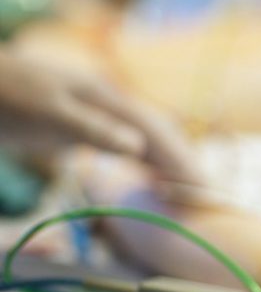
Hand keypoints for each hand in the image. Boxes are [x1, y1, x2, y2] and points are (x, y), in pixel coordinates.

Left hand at [0, 51, 202, 182]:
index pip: (157, 132)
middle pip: (161, 135)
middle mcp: (113, 105)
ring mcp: (104, 114)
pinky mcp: (91, 125)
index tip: (200, 187)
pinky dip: (150, 163)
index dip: (180, 159)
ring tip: (192, 191)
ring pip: (149, 141)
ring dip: (171, 165)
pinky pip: (132, 145)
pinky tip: (156, 177)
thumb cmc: (11, 96)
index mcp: (108, 99)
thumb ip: (94, 129)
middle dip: (185, 164)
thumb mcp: (50, 113)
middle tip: (209, 195)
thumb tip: (138, 147)